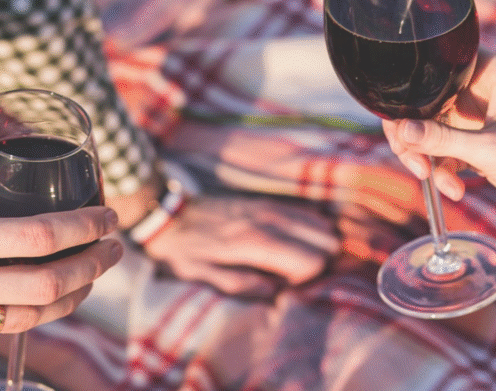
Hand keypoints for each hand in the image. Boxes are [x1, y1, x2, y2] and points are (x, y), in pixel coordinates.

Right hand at [0, 155, 122, 355]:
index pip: (38, 236)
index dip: (85, 228)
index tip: (109, 217)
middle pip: (49, 283)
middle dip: (95, 265)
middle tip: (115, 248)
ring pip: (31, 315)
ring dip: (73, 295)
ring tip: (92, 274)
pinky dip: (30, 311)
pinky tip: (46, 295)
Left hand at [143, 193, 339, 298]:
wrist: (168, 215)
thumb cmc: (183, 251)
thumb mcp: (202, 276)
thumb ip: (240, 285)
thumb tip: (274, 293)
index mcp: (256, 242)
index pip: (312, 260)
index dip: (308, 280)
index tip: (288, 287)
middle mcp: (271, 220)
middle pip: (327, 241)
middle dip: (321, 262)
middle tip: (295, 276)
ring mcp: (273, 207)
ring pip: (323, 225)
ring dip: (318, 246)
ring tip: (295, 261)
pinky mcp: (270, 201)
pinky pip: (310, 213)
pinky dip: (313, 230)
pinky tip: (296, 244)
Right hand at [382, 51, 495, 236]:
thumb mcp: (489, 151)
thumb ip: (440, 140)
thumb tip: (399, 131)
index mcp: (493, 71)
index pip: (436, 69)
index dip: (413, 96)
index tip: (404, 128)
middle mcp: (485, 88)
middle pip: (427, 103)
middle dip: (416, 137)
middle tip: (416, 164)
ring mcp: (481, 117)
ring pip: (432, 130)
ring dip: (430, 158)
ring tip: (437, 181)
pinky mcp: (481, 143)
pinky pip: (446, 150)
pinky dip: (444, 169)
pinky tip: (456, 189)